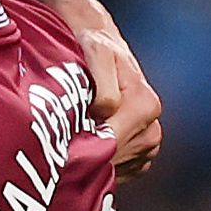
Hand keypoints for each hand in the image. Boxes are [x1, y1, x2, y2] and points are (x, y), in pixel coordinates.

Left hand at [61, 0, 163, 180]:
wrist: (98, 39)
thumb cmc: (94, 44)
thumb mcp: (95, 54)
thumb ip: (103, 85)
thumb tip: (106, 112)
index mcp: (144, 105)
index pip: (111, 145)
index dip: (83, 150)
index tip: (59, 149)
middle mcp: (152, 125)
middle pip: (114, 160)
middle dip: (87, 157)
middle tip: (58, 151)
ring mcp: (149, 140)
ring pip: (117, 168)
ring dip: (95, 163)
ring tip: (72, 148)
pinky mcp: (143, 150)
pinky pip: (123, 171)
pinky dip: (105, 167)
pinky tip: (88, 151)